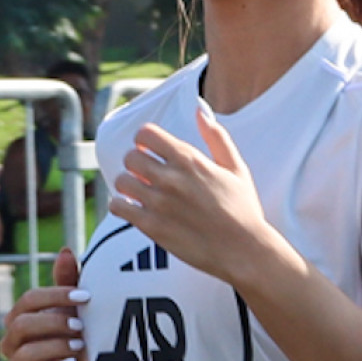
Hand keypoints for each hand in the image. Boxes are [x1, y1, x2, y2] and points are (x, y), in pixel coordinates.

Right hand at [1, 251, 88, 360]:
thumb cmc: (78, 334)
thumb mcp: (75, 307)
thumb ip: (68, 281)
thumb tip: (65, 251)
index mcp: (20, 315)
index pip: (29, 300)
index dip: (55, 295)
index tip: (85, 296)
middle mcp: (12, 339)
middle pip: (21, 325)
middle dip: (54, 323)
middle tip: (82, 326)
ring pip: (26, 351)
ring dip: (55, 346)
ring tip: (80, 345)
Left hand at [108, 100, 278, 292]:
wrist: (242, 251)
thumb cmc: (242, 210)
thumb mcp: (236, 167)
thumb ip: (216, 137)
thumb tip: (200, 110)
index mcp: (189, 159)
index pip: (146, 134)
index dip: (144, 140)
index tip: (149, 150)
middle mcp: (171, 178)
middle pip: (130, 156)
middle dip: (135, 163)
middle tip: (144, 174)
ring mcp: (159, 203)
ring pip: (121, 181)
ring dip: (127, 184)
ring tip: (138, 192)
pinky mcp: (152, 227)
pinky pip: (119, 207)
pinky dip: (120, 206)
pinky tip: (131, 209)